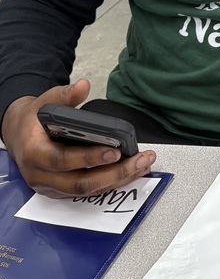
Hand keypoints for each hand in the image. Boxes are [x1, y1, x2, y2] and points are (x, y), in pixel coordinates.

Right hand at [2, 79, 155, 197]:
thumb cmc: (34, 120)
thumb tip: (83, 86)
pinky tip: (131, 172)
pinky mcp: (61, 191)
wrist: (20, 135)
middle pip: (79, 183)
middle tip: (138, 161)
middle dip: (113, 174)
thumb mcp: (46, 102)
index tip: (115, 151)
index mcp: (35, 153)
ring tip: (142, 165)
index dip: (90, 157)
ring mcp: (51, 187)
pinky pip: (88, 192)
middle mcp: (41, 176)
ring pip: (86, 191)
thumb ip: (65, 95)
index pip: (62, 160)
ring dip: (117, 180)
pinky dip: (111, 183)